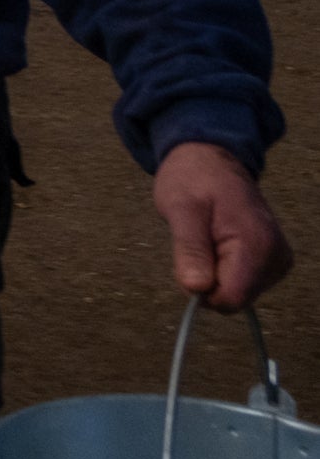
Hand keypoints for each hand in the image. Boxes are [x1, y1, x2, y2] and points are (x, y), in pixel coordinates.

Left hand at [155, 140, 292, 310]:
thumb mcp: (180, 209)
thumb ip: (190, 250)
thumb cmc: (193, 179)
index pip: (232, 299)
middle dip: (208, 279)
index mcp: (257, 245)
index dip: (202, 289)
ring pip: (238, 293)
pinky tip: (220, 242)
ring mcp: (278, 260)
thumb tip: (196, 289)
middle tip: (198, 241)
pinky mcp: (273, 261)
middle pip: (235, 298)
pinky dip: (224, 268)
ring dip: (215, 272)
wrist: (211, 160)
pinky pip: (243, 282)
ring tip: (209, 236)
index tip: (189, 262)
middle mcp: (277, 257)